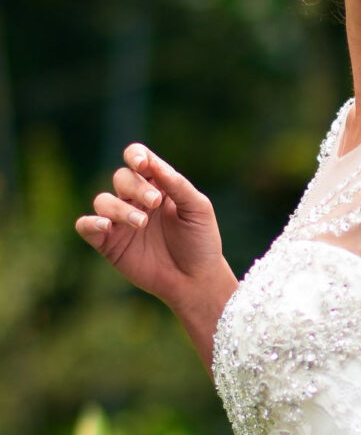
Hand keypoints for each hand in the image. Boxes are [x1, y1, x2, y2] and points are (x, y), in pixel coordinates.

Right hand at [75, 144, 236, 362]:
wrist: (196, 279)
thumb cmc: (200, 241)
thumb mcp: (197, 209)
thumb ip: (177, 185)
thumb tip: (153, 162)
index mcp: (159, 185)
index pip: (139, 159)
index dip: (136, 156)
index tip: (142, 164)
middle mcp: (136, 199)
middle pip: (122, 178)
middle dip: (136, 187)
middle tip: (155, 202)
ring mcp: (120, 221)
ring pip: (103, 200)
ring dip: (120, 208)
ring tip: (141, 223)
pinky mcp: (108, 243)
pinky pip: (86, 226)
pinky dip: (91, 222)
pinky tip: (106, 226)